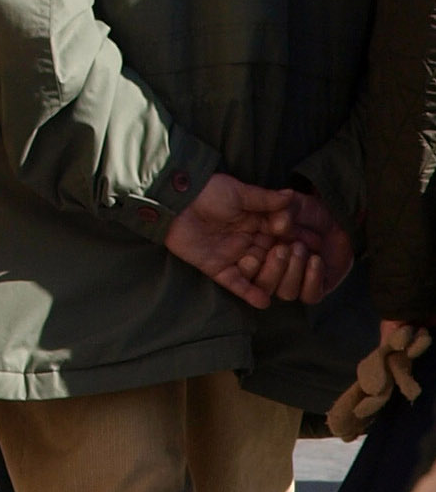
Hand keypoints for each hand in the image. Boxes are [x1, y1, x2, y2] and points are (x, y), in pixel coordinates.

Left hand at [164, 172, 352, 308]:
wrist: (172, 200)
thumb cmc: (206, 190)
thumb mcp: (237, 192)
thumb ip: (265, 199)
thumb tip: (292, 196)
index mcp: (258, 224)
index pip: (285, 237)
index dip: (300, 240)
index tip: (318, 244)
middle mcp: (249, 243)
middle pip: (278, 259)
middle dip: (290, 258)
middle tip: (296, 249)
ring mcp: (234, 257)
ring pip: (262, 273)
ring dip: (272, 271)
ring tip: (278, 258)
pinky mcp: (217, 268)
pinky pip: (236, 284)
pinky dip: (249, 293)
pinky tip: (263, 301)